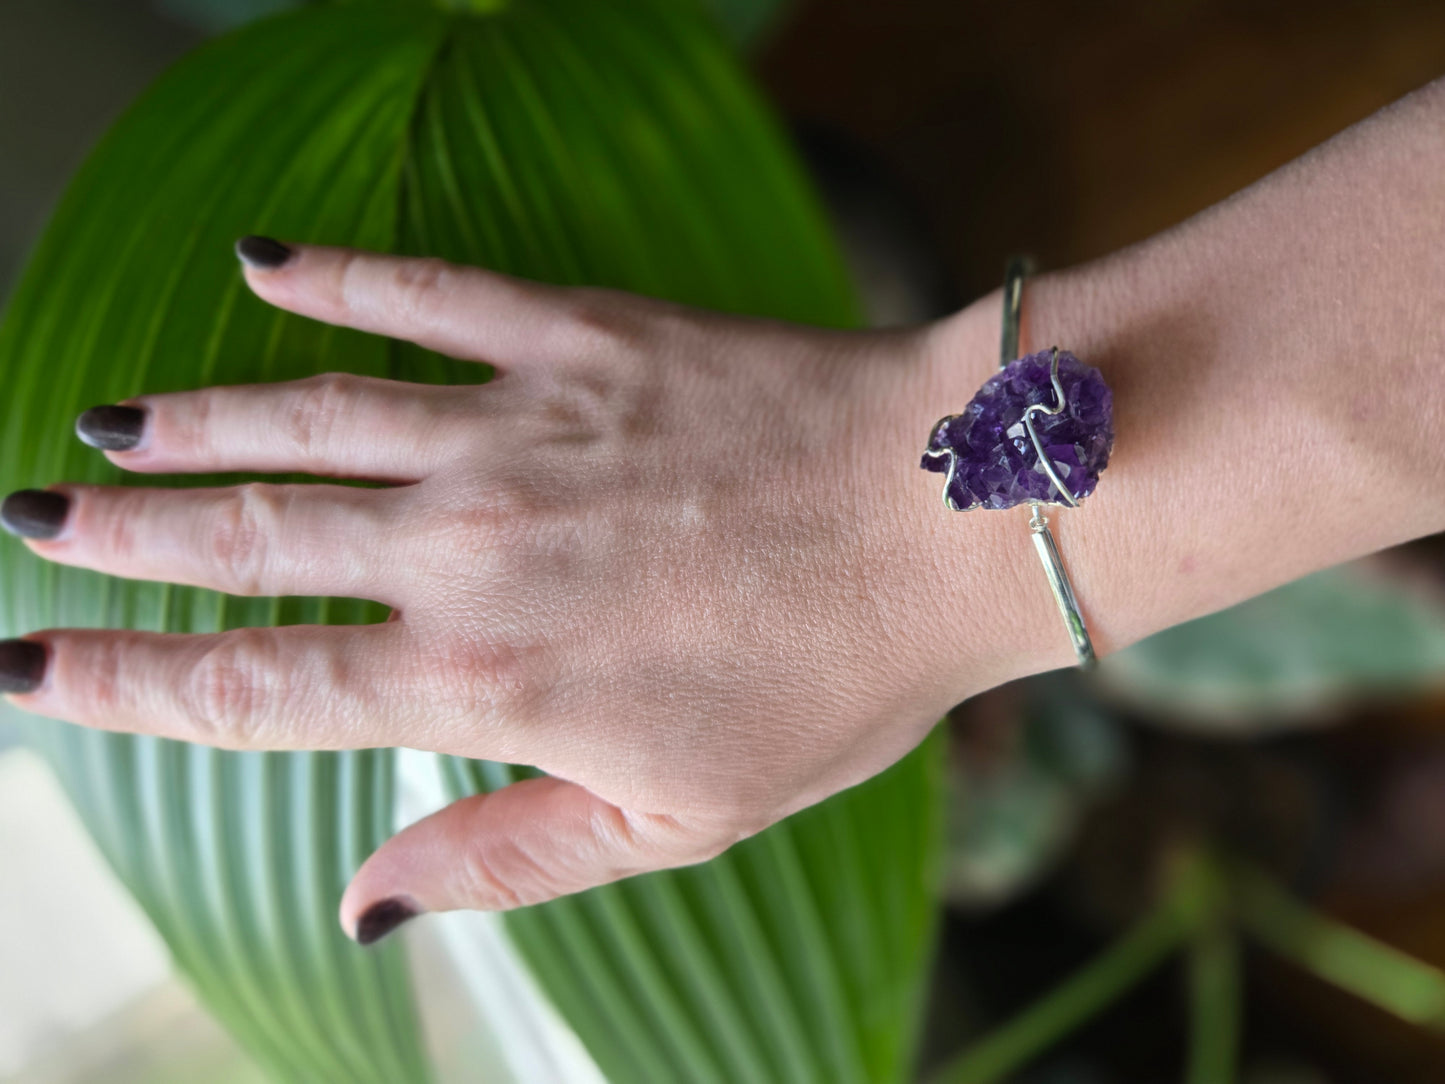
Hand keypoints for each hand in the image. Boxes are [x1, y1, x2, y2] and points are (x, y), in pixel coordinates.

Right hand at [0, 240, 1023, 941]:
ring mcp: (515, 427)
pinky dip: (334, 278)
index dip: (119, 685)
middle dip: (117, 540)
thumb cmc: (830, 679)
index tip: (25, 676)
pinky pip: (423, 293)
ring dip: (187, 423)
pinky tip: (260, 265)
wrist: (944, 515)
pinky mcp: (576, 337)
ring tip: (104, 431)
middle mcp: (469, 548)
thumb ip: (504, 859)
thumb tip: (363, 904)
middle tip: (26, 525)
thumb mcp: (675, 820)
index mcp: (484, 680)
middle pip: (243, 540)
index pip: (251, 689)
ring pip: (300, 418)